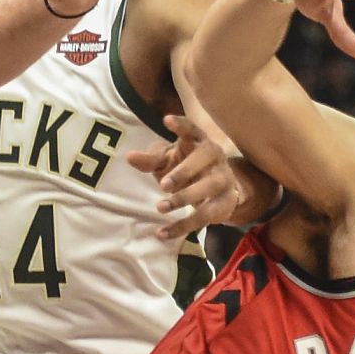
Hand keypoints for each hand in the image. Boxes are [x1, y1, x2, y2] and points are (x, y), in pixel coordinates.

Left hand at [127, 114, 241, 240]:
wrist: (217, 191)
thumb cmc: (186, 168)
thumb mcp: (167, 162)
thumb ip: (150, 160)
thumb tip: (129, 157)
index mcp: (198, 141)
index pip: (192, 129)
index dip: (181, 125)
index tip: (167, 120)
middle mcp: (214, 156)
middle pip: (205, 156)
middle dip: (185, 170)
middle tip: (163, 184)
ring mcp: (222, 179)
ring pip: (208, 187)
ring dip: (185, 197)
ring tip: (160, 207)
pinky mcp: (224, 203)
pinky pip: (204, 216)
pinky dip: (182, 226)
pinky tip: (162, 233)